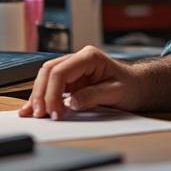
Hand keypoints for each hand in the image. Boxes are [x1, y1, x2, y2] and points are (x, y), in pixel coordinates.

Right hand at [19, 46, 141, 119]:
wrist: (139, 85)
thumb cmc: (132, 86)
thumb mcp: (117, 92)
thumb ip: (94, 96)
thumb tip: (72, 103)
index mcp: (89, 56)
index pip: (61, 71)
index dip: (53, 92)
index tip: (54, 112)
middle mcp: (78, 59)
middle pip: (48, 71)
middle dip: (41, 93)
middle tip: (39, 114)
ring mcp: (73, 69)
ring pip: (46, 77)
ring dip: (38, 95)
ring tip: (31, 113)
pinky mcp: (71, 80)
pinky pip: (51, 86)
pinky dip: (43, 97)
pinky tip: (33, 108)